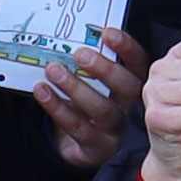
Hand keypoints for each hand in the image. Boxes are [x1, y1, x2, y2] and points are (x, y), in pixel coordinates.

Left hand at [33, 22, 140, 172]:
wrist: (77, 145)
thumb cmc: (85, 102)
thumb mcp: (90, 80)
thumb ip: (87, 63)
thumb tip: (67, 36)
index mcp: (132, 85)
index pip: (138, 63)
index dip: (126, 48)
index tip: (106, 32)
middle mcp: (129, 108)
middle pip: (127, 88)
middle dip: (104, 69)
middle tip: (79, 54)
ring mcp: (115, 130)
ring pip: (103, 110)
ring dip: (76, 88)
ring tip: (53, 70)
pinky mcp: (96, 148)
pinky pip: (78, 127)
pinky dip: (57, 107)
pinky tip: (42, 91)